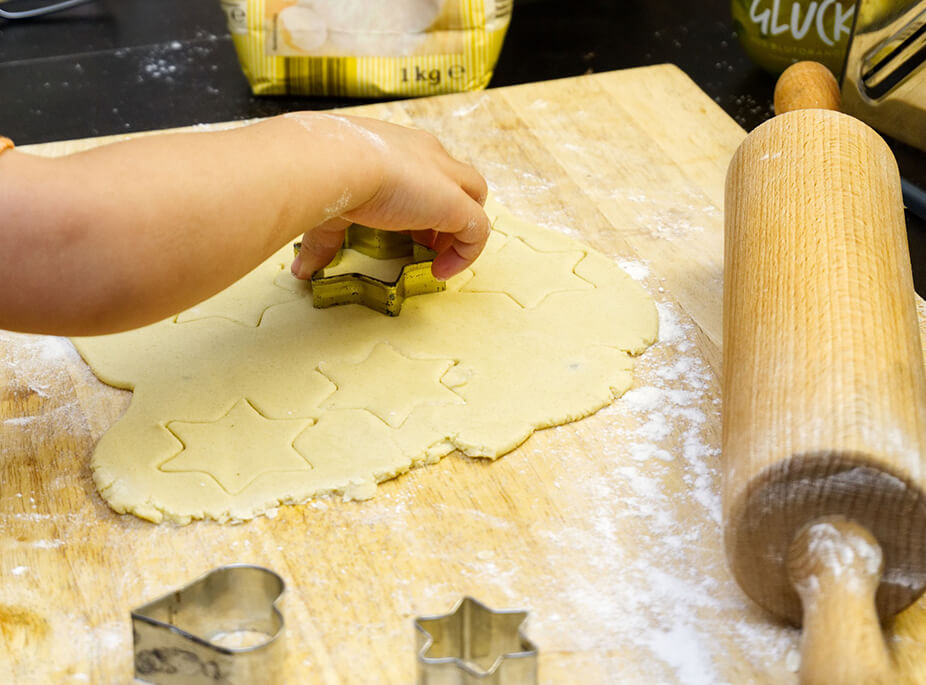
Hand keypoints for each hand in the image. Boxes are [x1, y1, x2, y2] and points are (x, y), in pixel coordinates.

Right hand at [289, 113, 489, 280]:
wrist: (334, 161)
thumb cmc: (323, 172)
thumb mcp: (327, 206)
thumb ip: (322, 239)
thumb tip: (301, 269)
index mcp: (398, 146)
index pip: (424, 168)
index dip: (420, 199)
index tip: (402, 228)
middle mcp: (427, 154)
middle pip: (457, 180)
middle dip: (446, 211)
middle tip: (422, 241)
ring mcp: (445, 178)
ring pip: (473, 199)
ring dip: (458, 230)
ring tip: (435, 259)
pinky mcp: (455, 204)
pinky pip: (477, 230)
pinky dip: (465, 253)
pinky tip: (440, 271)